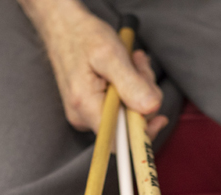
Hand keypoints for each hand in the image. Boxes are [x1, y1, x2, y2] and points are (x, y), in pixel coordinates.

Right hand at [20, 0, 166, 136]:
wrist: (62, 27)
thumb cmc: (83, 36)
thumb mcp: (110, 54)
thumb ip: (131, 83)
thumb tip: (151, 108)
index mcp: (86, 106)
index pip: (118, 141)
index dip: (142, 133)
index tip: (158, 116)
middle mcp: (83, 117)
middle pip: (126, 126)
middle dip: (143, 98)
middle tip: (141, 67)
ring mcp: (87, 113)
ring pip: (126, 113)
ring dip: (139, 88)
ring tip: (133, 62)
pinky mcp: (92, 107)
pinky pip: (120, 106)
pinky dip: (130, 88)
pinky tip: (127, 68)